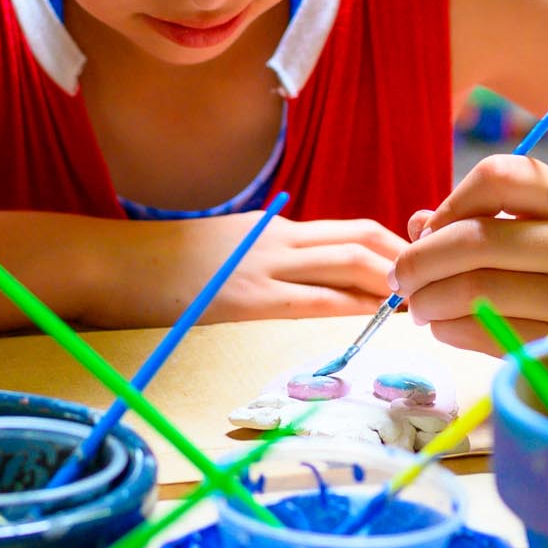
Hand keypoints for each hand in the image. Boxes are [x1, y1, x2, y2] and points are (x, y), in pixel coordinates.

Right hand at [90, 213, 402, 328]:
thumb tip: (303, 282)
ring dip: (390, 284)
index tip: (420, 272)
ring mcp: (264, 267)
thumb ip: (265, 259)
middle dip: (407, 262)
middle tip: (436, 287)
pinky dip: (351, 308)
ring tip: (419, 306)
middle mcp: (277, 239)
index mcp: (274, 226)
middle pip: (363, 239)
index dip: (393, 247)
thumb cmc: (159, 264)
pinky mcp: (247, 298)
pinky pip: (313, 301)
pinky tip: (373, 320)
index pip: (350, 230)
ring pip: (349, 264)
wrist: (110, 262)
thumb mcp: (224, 248)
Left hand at [393, 155, 547, 355]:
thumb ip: (485, 217)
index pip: (498, 176)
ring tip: (420, 306)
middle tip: (402, 277)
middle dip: (421, 260)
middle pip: (476, 238)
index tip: (429, 228)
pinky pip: (487, 332)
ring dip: (429, 300)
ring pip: (475, 289)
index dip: (450, 201)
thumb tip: (416, 225)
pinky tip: (445, 327)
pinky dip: (450, 329)